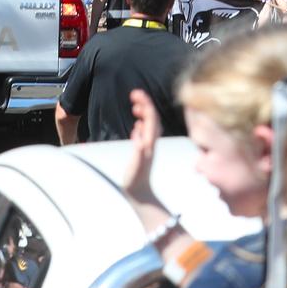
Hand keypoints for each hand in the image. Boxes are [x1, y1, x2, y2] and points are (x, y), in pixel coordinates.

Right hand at [122, 89, 161, 203]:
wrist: (141, 194)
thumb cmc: (135, 182)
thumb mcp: (135, 167)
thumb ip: (138, 152)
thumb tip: (138, 137)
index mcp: (149, 142)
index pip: (150, 117)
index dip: (145, 103)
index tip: (135, 93)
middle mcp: (151, 142)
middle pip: (152, 118)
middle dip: (145, 104)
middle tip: (134, 94)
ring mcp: (148, 146)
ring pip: (150, 125)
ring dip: (144, 113)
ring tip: (135, 106)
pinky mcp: (144, 152)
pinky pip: (146, 134)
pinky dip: (142, 125)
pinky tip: (137, 125)